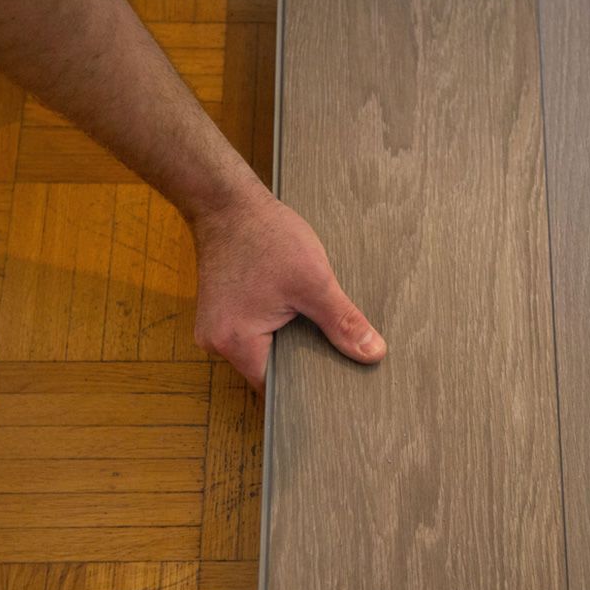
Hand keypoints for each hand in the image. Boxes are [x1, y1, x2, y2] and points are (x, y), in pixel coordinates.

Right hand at [191, 187, 386, 389]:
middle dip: (303, 362)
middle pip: (269, 371)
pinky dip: (277, 326)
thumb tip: (373, 353)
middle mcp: (217, 343)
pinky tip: (294, 312)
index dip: (309, 386)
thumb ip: (343, 322)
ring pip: (264, 350)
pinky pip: (255, 333)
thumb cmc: (265, 235)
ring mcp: (216, 328)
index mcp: (236, 343)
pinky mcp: (222, 312)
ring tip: (314, 326)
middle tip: (335, 353)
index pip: (277, 388)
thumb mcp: (314, 281)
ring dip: (290, 341)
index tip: (336, 382)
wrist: (228, 201)